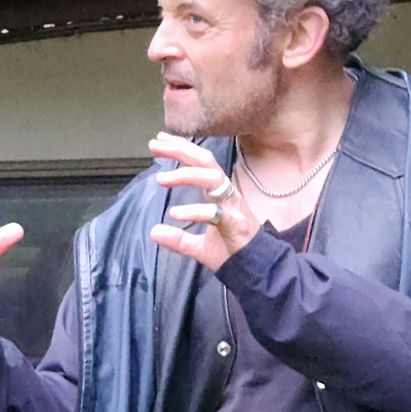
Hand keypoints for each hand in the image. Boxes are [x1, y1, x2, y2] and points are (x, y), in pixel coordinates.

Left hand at [149, 132, 259, 270]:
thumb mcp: (198, 246)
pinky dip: (194, 211)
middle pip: (205, 162)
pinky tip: (175, 214)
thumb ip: (178, 238)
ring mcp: (233, 206)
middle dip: (181, 150)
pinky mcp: (235, 223)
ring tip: (161, 179)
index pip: (201, 164)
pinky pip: (215, 212)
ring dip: (185, 175)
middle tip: (155, 144)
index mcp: (220, 193)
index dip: (182, 150)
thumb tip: (154, 232)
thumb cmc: (232, 253)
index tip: (160, 141)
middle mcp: (227, 194)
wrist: (256, 271)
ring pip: (212, 178)